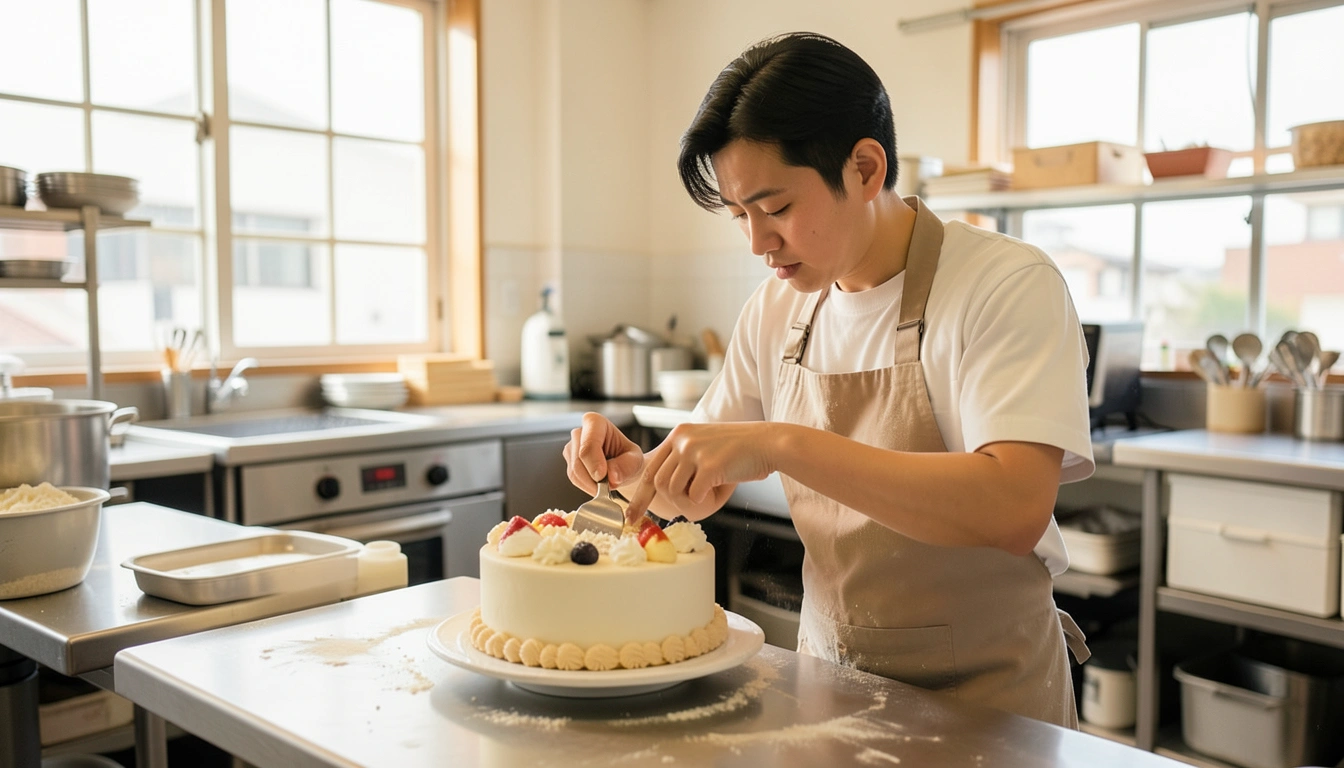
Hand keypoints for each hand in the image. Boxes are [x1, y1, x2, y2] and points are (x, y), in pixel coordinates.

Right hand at [562, 412, 643, 493]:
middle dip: (594, 478)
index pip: (588, 444)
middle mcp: (579, 432)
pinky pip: (574, 478)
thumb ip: (627, 466)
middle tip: (610, 485)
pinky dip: (587, 486)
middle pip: (579, 460)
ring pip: (574, 471)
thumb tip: (611, 476)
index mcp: (595, 422)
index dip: (594, 463)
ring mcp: (571, 447)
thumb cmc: (628, 458)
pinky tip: (598, 484)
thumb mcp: (636, 460)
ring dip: (591, 484)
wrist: (622, 466)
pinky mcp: (569, 461)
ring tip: (607, 485)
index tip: (603, 477)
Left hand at [624, 422, 776, 518]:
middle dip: (670, 500)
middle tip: (688, 504)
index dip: (639, 496)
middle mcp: (682, 440)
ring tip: (707, 491)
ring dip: (688, 499)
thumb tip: (662, 487)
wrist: (768, 443)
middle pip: (658, 482)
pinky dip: (703, 500)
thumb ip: (682, 460)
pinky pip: (694, 495)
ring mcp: (695, 451)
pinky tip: (717, 489)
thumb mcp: (703, 445)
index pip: (649, 469)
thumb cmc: (739, 450)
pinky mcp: (709, 465)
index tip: (632, 516)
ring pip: (673, 490)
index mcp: (679, 435)